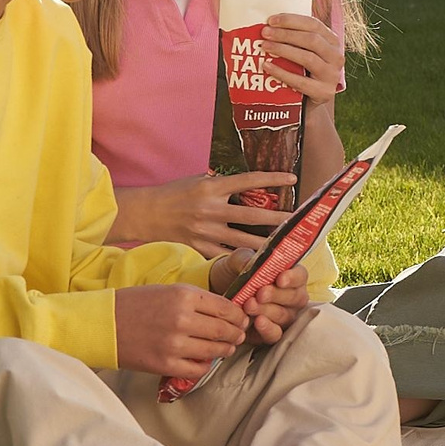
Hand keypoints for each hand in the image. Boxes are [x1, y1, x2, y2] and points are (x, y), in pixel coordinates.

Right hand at [110, 175, 293, 253]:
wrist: (146, 213)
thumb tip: (247, 183)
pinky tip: (256, 265)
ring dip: (266, 245)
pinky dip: (240, 260)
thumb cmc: (173, 193)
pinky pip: (225, 255)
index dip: (271, 180)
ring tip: (284, 248)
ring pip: (243, 241)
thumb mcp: (197, 180)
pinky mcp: (200, 247)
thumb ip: (221, 184)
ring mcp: (206, 230)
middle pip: (252, 215)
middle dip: (278, 219)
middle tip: (298, 222)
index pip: (248, 181)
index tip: (292, 180)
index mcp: (211, 187)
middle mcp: (211, 208)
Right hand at [115, 281, 252, 377]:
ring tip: (227, 347)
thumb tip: (226, 311)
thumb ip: (196, 299)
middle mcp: (182, 319)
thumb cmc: (135, 304)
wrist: (103, 324)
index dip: (239, 315)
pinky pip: (198, 369)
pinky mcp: (165, 364)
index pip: (226, 307)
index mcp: (184, 296)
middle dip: (237, 333)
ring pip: (215, 350)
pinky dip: (205, 365)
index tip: (242, 319)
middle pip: (224, 329)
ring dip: (226, 349)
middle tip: (239, 335)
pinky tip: (205, 360)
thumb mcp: (168, 290)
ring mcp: (174, 344)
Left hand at [211, 252, 312, 343]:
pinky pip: (276, 334)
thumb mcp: (237, 260)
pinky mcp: (271, 332)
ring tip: (249, 305)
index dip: (293, 277)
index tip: (280, 279)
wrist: (220, 290)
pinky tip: (258, 322)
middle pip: (296, 298)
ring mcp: (284, 316)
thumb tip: (249, 264)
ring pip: (285, 316)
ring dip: (267, 311)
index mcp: (290, 275)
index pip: (300, 276)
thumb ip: (244, 259)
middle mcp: (292, 297)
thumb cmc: (236, 272)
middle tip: (260, 294)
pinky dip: (268, 329)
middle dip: (277, 295)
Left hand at [262, 12, 344, 103]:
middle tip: (265, 33)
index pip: (314, 24)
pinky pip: (300, 81)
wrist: (313, 102)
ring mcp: (332, 75)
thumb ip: (296, 39)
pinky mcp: (323, 92)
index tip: (271, 20)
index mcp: (332, 41)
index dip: (292, 21)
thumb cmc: (305, 71)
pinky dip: (282, 73)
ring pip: (307, 58)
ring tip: (265, 47)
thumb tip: (270, 26)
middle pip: (311, 40)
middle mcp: (336, 56)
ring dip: (283, 50)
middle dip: (285, 34)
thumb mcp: (307, 52)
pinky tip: (267, 67)